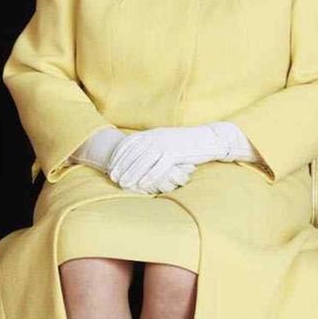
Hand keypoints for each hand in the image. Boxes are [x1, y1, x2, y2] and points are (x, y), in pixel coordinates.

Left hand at [108, 125, 236, 193]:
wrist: (208, 138)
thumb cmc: (186, 142)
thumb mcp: (166, 139)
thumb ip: (152, 143)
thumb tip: (138, 152)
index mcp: (153, 133)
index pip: (130, 143)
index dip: (119, 156)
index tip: (110, 166)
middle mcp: (157, 137)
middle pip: (134, 153)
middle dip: (122, 166)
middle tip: (113, 178)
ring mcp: (166, 145)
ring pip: (144, 160)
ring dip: (133, 172)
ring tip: (124, 183)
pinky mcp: (177, 153)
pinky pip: (160, 166)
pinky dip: (150, 176)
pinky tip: (143, 184)